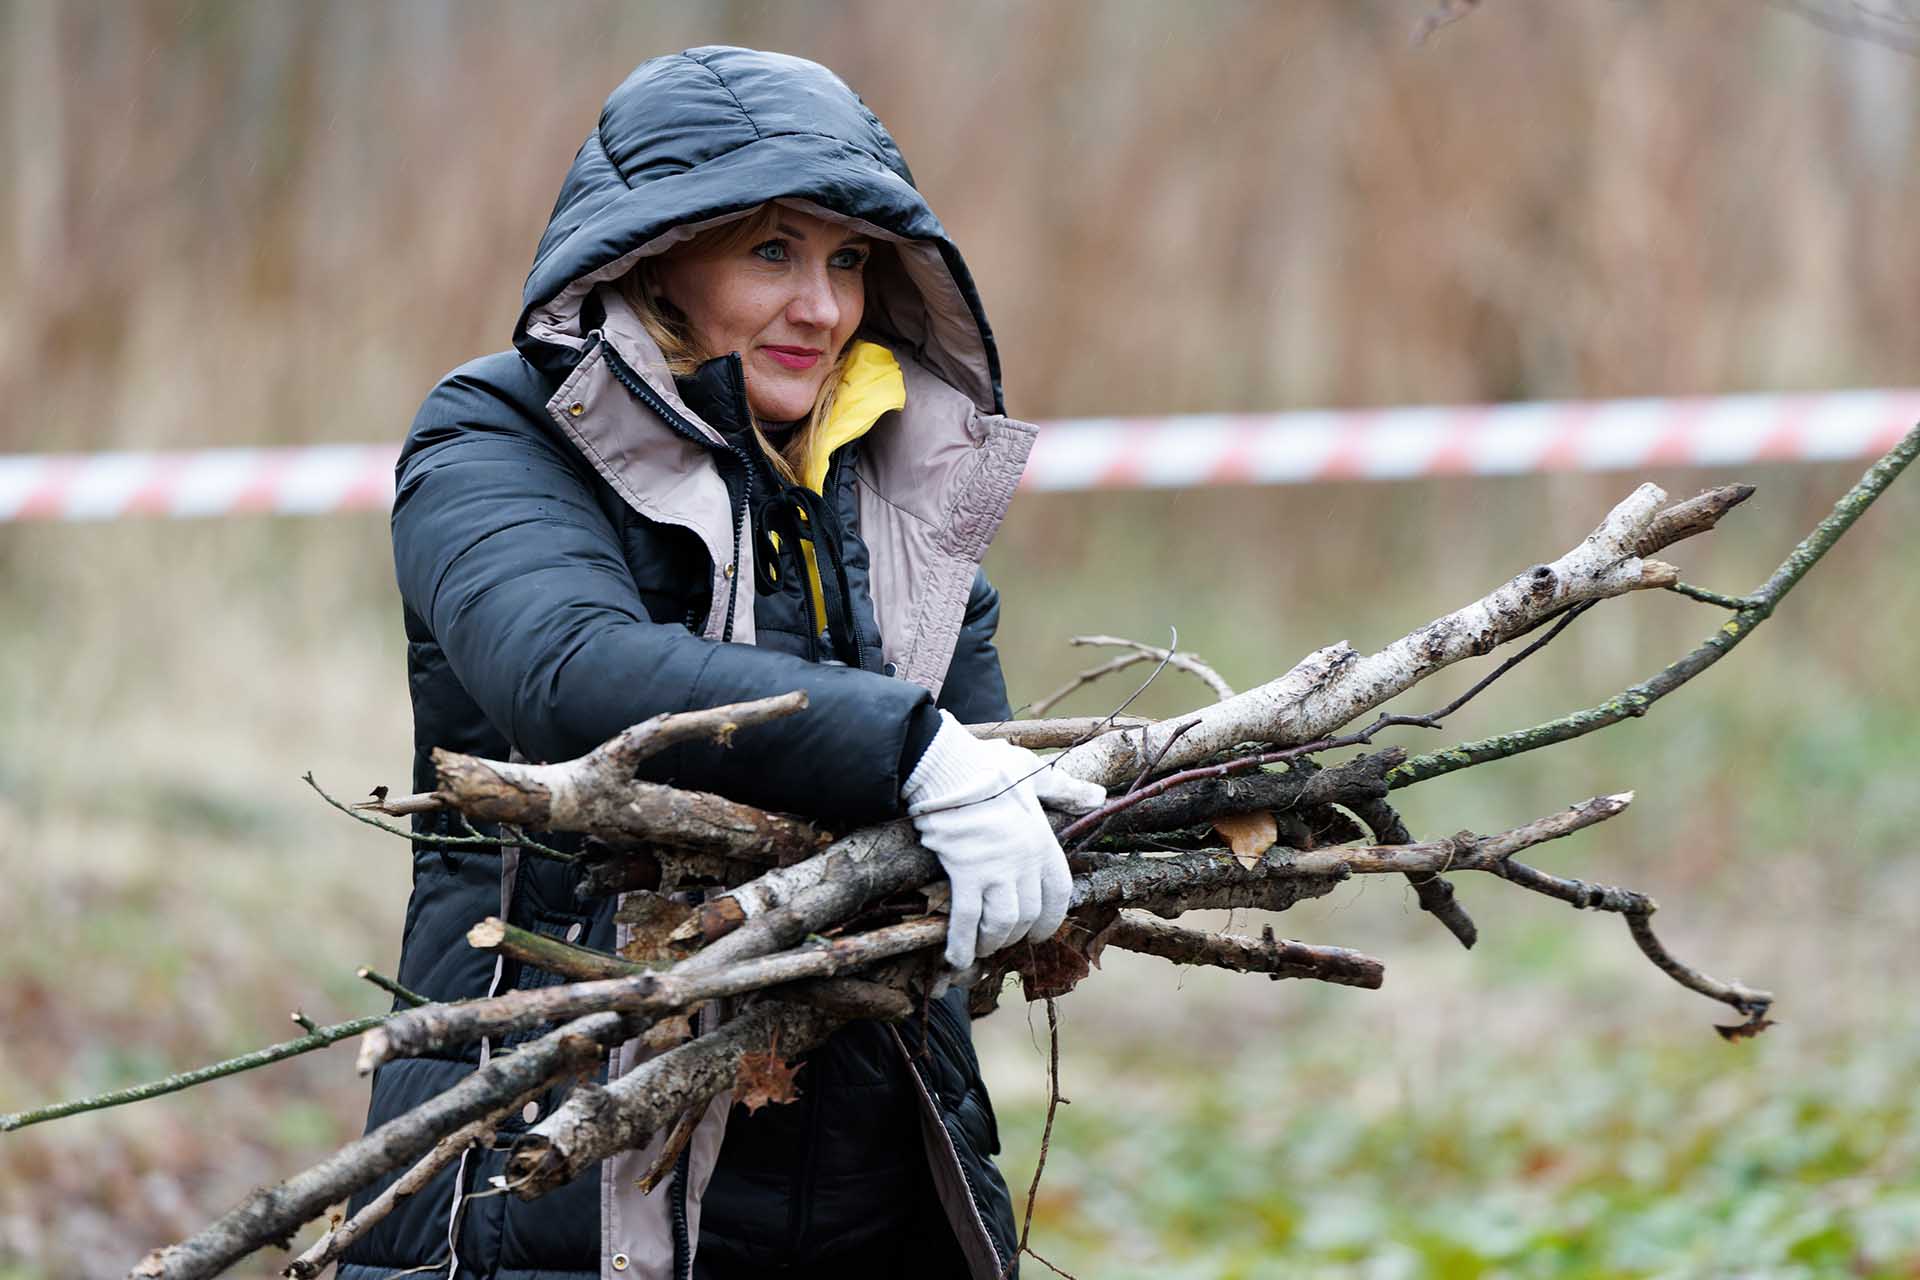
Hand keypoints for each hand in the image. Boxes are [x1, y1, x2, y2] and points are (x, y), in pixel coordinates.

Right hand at [901, 712, 1106, 968]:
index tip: (1040, 931)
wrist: (947, 767)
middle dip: (1017, 934)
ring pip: (1001, 923)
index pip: (1058, 893)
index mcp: (1042, 841)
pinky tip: (955, 956)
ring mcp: (995, 870)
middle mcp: (1024, 862)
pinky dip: (962, 943)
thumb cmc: (988, 767)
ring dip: (991, 941)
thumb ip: (1065, 790)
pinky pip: (966, 919)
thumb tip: (1098, 796)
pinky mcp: (964, 874)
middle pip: (1029, 915)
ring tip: (981, 948)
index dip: (1051, 919)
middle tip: (1004, 940)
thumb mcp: (1034, 773)